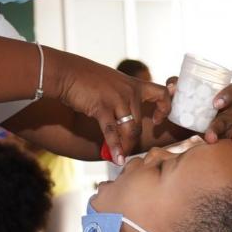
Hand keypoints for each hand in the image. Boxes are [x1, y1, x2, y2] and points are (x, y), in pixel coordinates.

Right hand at [51, 52, 171, 164]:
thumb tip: (126, 117)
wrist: (67, 72)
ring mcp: (117, 98)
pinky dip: (115, 147)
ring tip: (121, 157)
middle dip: (134, 139)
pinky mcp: (102, 107)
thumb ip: (123, 95)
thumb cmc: (87, 79)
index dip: (164, 109)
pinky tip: (116, 158)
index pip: (162, 94)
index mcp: (134, 84)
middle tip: (128, 149)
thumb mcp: (113, 83)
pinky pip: (112, 132)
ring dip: (126, 146)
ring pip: (130, 129)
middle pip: (140, 122)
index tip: (157, 120)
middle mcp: (129, 91)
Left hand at [165, 78, 231, 144]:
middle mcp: (231, 106)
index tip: (216, 104)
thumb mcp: (181, 93)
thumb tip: (171, 87)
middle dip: (221, 121)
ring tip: (210, 139)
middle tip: (209, 128)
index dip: (229, 94)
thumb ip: (174, 85)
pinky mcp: (229, 134)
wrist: (182, 124)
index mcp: (223, 93)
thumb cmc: (187, 103)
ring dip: (221, 132)